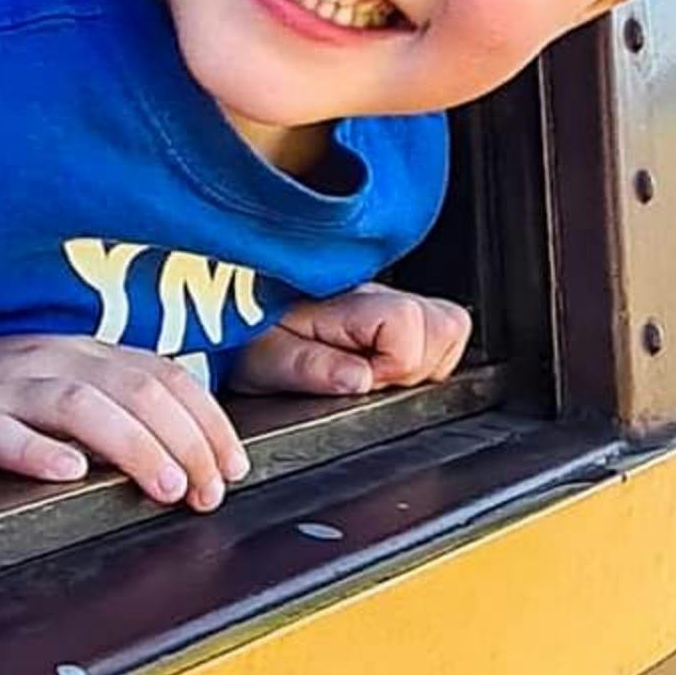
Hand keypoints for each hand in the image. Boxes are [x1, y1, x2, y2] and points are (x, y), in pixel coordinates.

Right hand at [0, 334, 246, 509]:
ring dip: (133, 446)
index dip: (208, 421)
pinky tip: (67, 473)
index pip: (165, 376)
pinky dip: (38, 452)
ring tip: (166, 487)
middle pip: (136, 389)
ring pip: (81, 405)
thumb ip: (117, 410)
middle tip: (209, 492)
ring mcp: (4, 387)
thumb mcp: (60, 393)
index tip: (235, 468)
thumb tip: (190, 453)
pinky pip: (1, 433)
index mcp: (83, 352)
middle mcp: (52, 360)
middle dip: (186, 441)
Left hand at [233, 286, 471, 395]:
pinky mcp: (391, 312)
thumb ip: (313, 368)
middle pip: (448, 324)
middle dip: (419, 365)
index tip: (363, 380)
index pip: (412, 323)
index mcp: (349, 302)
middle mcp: (377, 295)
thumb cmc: (245, 337)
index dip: (396, 363)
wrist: (227, 313)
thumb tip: (361, 379)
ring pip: (448, 326)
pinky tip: (381, 365)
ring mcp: (389, 301)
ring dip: (423, 359)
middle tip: (373, 378)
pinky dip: (419, 355)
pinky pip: (436, 330)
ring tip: (377, 372)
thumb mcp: (265, 360)